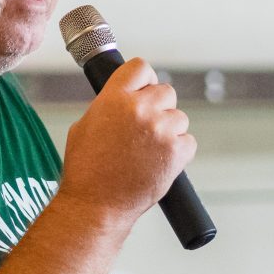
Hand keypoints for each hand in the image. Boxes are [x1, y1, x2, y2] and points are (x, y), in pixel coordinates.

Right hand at [59, 58, 195, 222]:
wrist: (96, 206)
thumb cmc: (86, 171)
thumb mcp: (84, 126)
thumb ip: (109, 105)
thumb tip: (126, 98)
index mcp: (114, 99)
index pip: (140, 67)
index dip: (144, 79)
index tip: (144, 89)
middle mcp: (140, 109)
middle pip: (166, 91)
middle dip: (158, 107)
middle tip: (145, 128)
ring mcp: (160, 130)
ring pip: (179, 117)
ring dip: (169, 130)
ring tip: (149, 150)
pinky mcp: (176, 151)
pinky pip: (189, 141)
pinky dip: (179, 150)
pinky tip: (159, 161)